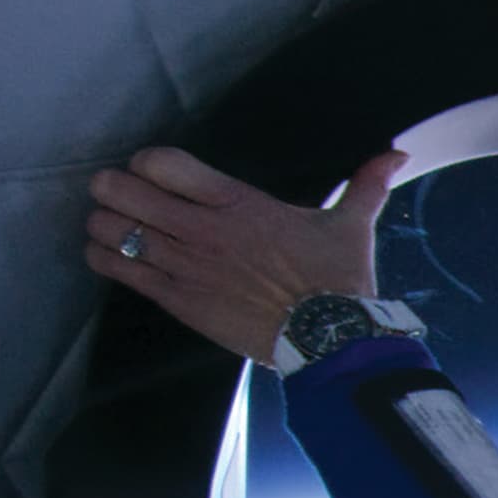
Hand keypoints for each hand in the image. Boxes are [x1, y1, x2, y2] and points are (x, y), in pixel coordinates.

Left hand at [84, 145, 409, 366]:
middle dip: (111, 188)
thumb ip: (365, 185)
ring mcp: (188, 267)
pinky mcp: (182, 303)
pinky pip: (122, 272)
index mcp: (236, 202)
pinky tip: (102, 254)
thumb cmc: (339, 282)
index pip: (160, 163)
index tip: (148, 171)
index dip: (144, 162)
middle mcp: (203, 229)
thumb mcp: (352, 226)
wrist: (332, 341)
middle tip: (114, 192)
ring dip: (103, 224)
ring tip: (105, 225)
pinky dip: (105, 259)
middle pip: (124, 191)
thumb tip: (395, 156)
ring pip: (114, 230)